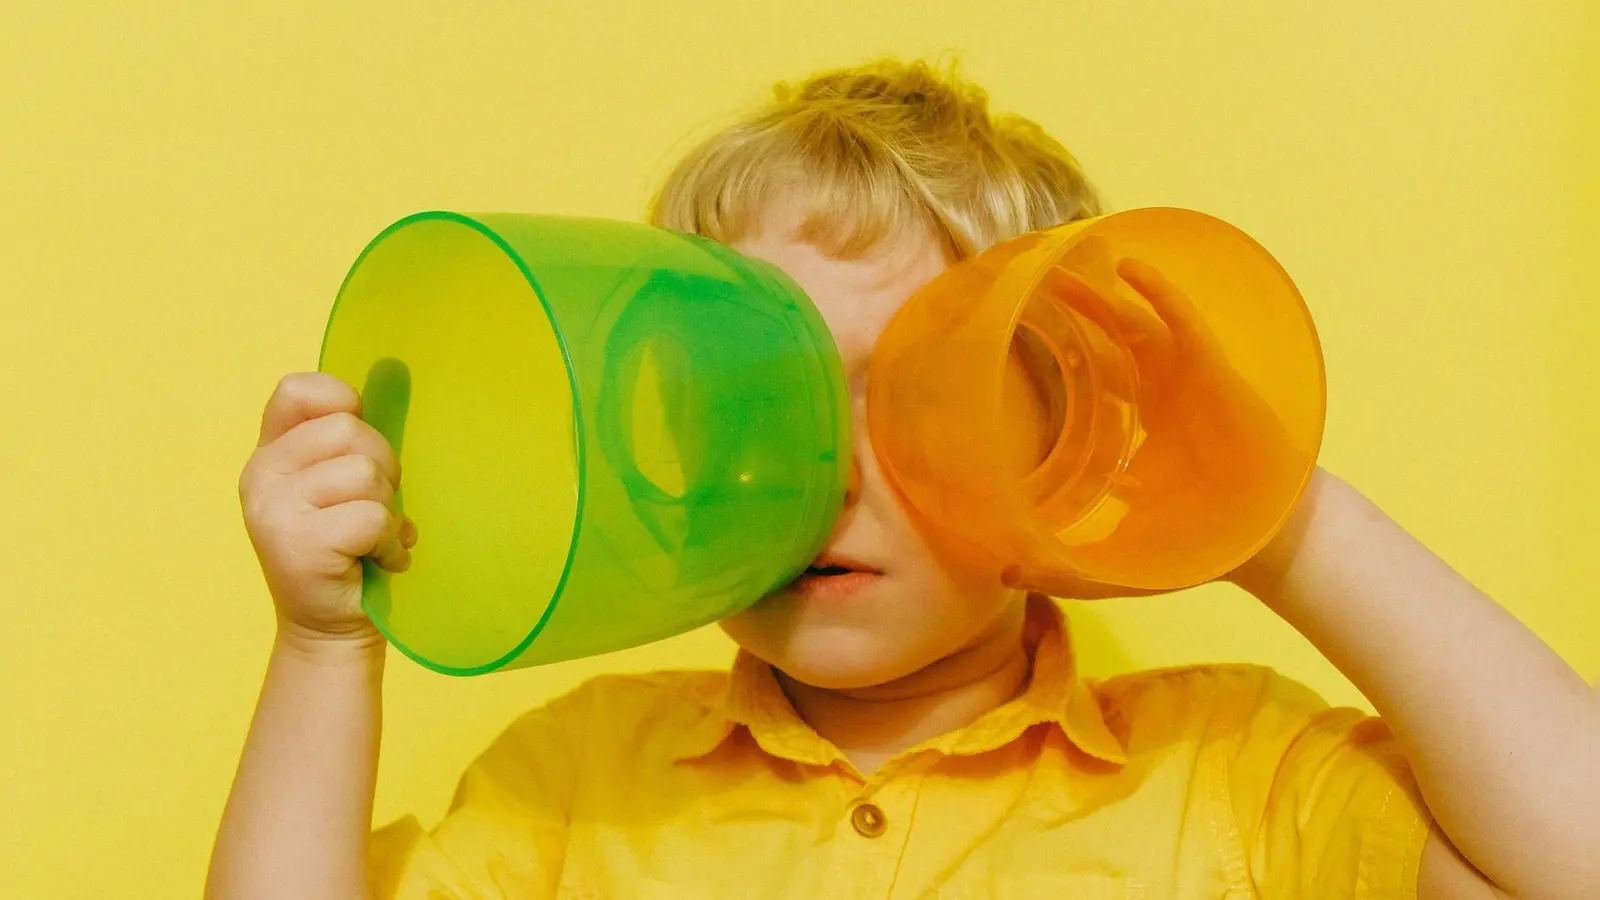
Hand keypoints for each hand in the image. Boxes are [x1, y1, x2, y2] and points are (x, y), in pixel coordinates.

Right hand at [237, 373, 415, 644]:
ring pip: (365, 473)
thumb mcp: (343, 486)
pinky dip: (390, 542)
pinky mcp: (298, 544)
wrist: (330, 630)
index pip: (299, 390)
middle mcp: (261, 475)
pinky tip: (378, 561)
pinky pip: (371, 517)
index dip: (343, 405)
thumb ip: (352, 441)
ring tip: (374, 538)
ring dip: (388, 510)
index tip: (358, 449)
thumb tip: (398, 371)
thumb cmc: (349, 551)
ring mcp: (274, 510)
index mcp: (270, 453)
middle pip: (349, 430)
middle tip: (376, 508)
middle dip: (383, 468)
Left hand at [1006, 254, 1301, 599]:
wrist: (1260, 546)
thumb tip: (1001, 574)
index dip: (1054, 358)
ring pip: (1134, 325)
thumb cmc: (1195, 545)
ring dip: (1101, 294)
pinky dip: (1161, 293)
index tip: (1009, 340)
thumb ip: (1058, 568)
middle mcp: (1153, 398)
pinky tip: (1131, 269)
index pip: (1085, 384)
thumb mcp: (1111, 563)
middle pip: (1103, 344)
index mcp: (1130, 429)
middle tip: (1027, 282)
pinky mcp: (1211, 373)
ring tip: (1061, 265)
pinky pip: (1184, 323)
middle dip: (1070, 313)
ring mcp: (1182, 382)